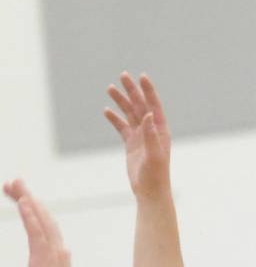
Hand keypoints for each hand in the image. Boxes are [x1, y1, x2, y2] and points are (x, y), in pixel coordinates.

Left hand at [3, 178, 75, 266]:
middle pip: (42, 216)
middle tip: (12, 181)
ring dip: (27, 199)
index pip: (44, 225)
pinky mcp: (44, 260)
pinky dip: (31, 215)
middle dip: (27, 197)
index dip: (33, 209)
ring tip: (13, 183)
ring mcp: (53, 253)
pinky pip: (37, 232)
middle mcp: (58, 249)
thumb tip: (63, 255)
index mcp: (58, 255)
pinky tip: (23, 202)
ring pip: (40, 219)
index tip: (20, 196)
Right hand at [104, 72, 170, 198]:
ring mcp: (140, 136)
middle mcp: (152, 129)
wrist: (150, 190)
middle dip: (131, 90)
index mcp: (160, 128)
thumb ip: (152, 134)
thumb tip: (150, 115)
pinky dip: (115, 118)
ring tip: (110, 88)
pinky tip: (106, 111)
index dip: (147, 90)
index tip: (140, 77)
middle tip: (122, 76)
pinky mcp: (131, 144)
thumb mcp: (155, 154)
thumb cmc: (156, 174)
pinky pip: (122, 127)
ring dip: (121, 101)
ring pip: (129, 114)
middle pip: (140, 105)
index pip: (154, 104)